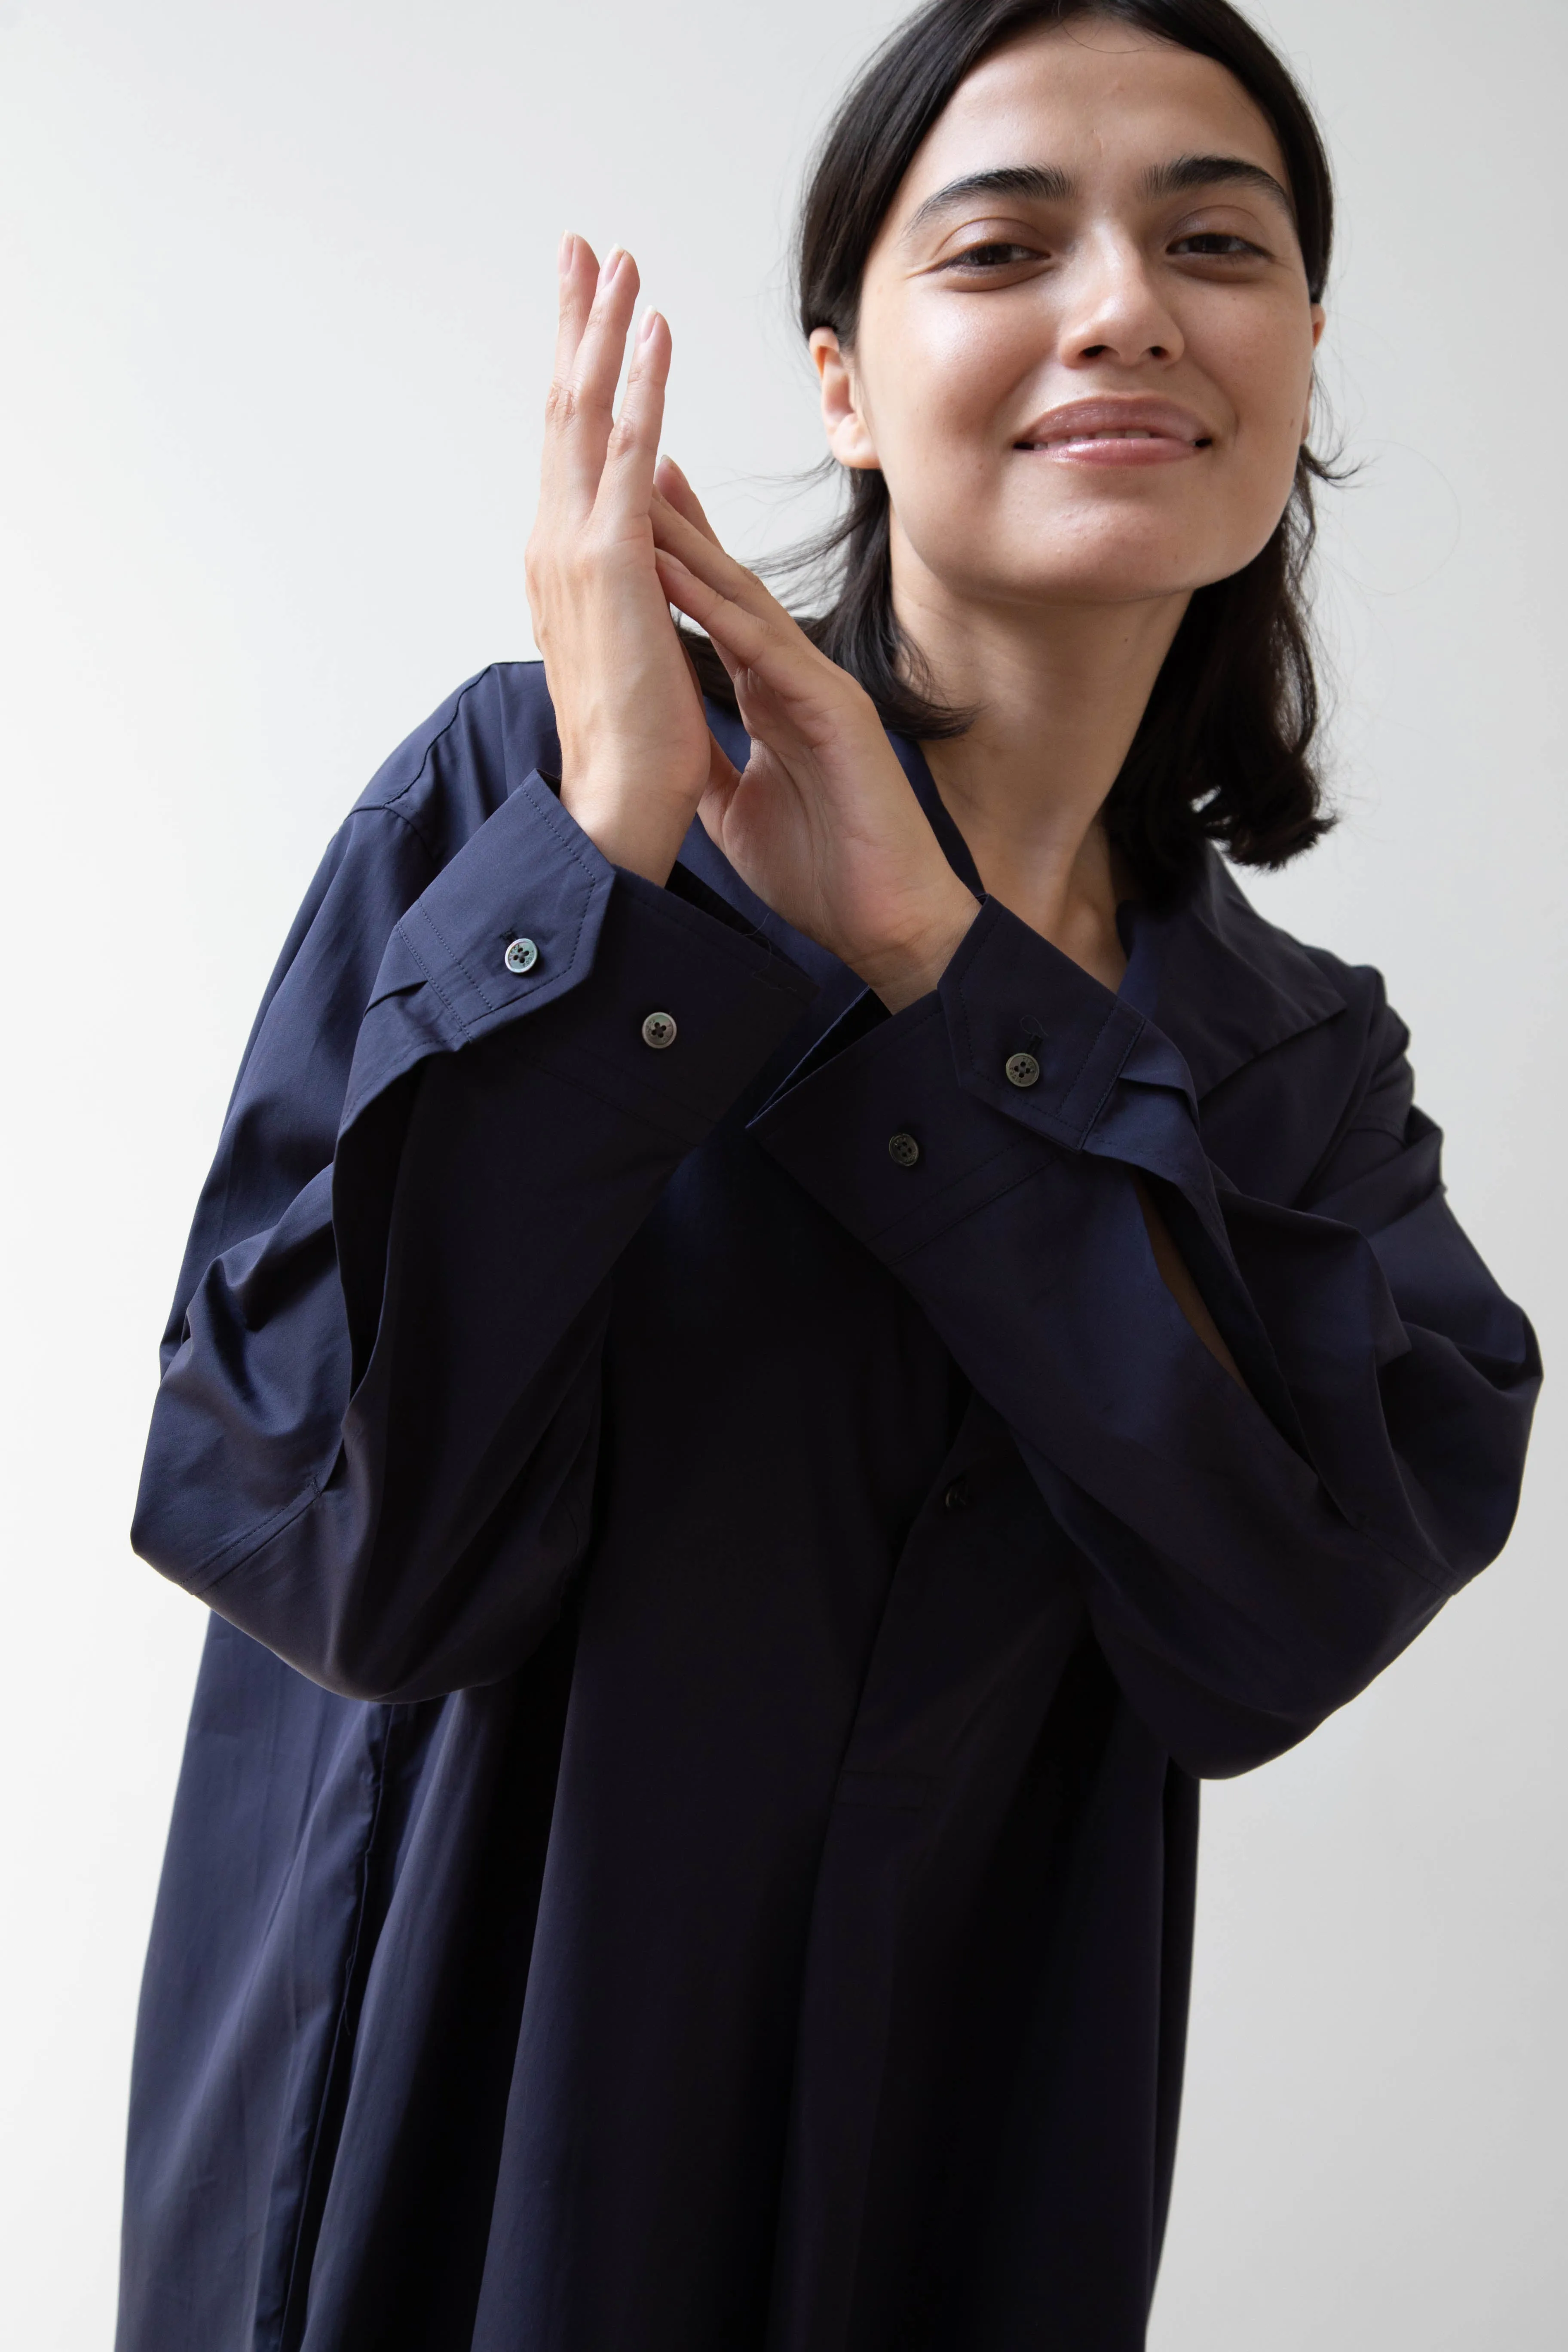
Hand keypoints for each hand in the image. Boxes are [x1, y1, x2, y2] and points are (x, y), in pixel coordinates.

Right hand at [524, 237, 724, 882]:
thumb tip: (634, 564)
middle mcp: (554, 544)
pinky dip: (639, 386)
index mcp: (561, 565)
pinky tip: (653, 330)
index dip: (577, 372)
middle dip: (574, 325)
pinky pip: (628, 454)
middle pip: (562, 410)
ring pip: (586, 414)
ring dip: (602, 332)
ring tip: (619, 262)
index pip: (568, 449)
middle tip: (584, 247)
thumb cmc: (634, 744)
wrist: (619, 805)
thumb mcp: (626, 646)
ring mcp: (577, 551)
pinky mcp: (615, 564)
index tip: (589, 310)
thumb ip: (623, 595)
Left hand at [649, 465, 979, 1008]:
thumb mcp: (734, 809)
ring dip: (693, 546)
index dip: (673, 565)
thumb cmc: (824, 873)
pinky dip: (719, 610)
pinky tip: (679, 570)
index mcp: (773, 701)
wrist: (887, 926)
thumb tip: (660, 736)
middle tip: (632, 458)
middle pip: (730, 588)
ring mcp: (821, 691)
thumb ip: (703, 760)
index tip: (628, 515)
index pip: (715, 617)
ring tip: (644, 489)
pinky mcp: (837, 714)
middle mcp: (797, 681)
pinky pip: (769, 651)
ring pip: (748, 603)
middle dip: (680, 525)